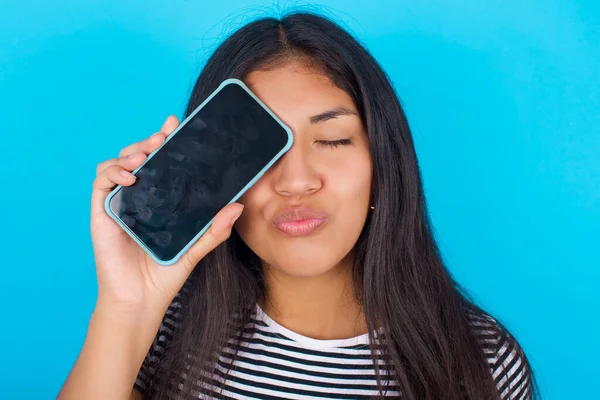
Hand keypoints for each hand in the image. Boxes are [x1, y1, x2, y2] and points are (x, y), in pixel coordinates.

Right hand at [90, 115, 243, 313]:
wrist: (141, 299)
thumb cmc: (166, 273)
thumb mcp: (196, 248)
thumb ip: (215, 229)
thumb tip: (238, 206)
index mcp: (160, 199)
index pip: (162, 163)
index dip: (166, 141)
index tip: (176, 124)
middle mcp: (140, 197)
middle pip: (139, 157)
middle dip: (149, 140)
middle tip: (164, 136)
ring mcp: (120, 203)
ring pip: (118, 163)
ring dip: (130, 151)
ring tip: (147, 152)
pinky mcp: (103, 213)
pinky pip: (101, 183)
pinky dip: (112, 172)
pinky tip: (130, 176)